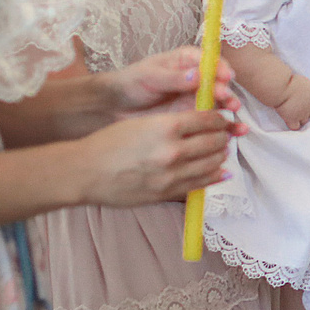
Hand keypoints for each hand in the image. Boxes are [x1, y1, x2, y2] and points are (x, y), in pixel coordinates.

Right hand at [74, 111, 234, 207]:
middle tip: (224, 133)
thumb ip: (175, 124)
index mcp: (167, 126)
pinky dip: (216, 176)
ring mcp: (172, 175)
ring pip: (213, 163)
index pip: (209, 119)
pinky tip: (222, 171)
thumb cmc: (109, 143)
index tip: (222, 117)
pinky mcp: (167, 193)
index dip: (220, 118)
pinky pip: (201, 184)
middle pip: (215, 141)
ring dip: (221, 155)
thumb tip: (205, 123)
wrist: (85, 172)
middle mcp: (173, 150)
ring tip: (221, 150)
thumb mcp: (143, 123)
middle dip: (223, 136)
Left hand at [105, 47, 244, 120]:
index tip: (225, 77)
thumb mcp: (149, 76)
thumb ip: (173, 77)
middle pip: (218, 82)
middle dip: (226, 91)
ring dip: (231, 109)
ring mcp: (197, 98)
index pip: (209, 61)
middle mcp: (197, 78)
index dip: (220, 68)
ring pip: (220, 102)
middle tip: (228, 100)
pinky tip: (234, 132)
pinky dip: (225, 126)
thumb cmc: (131, 83)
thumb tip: (197, 75)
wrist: (116, 107)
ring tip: (236, 116)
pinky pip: (213, 120)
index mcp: (187, 61)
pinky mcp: (194, 117)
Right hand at [274, 75, 309, 130]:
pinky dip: (293, 125)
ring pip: (305, 120)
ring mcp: (302, 114)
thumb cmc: (289, 81)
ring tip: (292, 114)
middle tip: (297, 108)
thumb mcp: (303, 82)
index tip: (303, 101)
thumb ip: (306, 88)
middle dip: (306, 111)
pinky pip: (296, 127)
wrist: (281, 88)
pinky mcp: (293, 119)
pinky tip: (288, 121)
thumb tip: (303, 91)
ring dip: (300, 118)